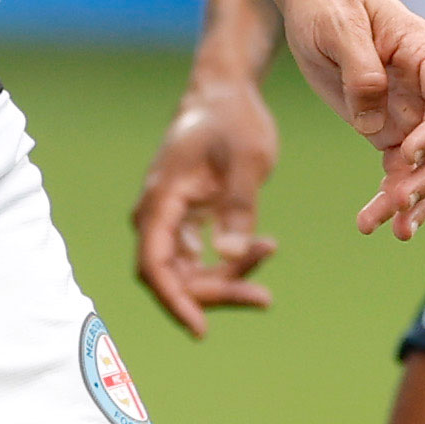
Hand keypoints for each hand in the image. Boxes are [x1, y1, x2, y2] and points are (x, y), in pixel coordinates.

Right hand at [130, 62, 285, 336]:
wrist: (225, 94)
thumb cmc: (233, 121)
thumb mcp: (247, 160)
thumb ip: (239, 207)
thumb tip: (230, 254)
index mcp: (161, 199)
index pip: (154, 265)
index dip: (174, 301)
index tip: (200, 328)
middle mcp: (157, 214)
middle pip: (173, 276)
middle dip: (215, 292)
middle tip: (263, 298)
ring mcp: (170, 219)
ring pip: (189, 270)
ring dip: (227, 276)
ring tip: (270, 254)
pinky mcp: (186, 220)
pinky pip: (202, 255)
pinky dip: (230, 259)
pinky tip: (265, 248)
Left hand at [274, 0, 424, 242]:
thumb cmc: (328, 1)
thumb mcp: (337, 25)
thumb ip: (360, 72)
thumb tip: (372, 126)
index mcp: (423, 53)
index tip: (407, 153)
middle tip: (396, 203)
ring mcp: (410, 111)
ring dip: (414, 199)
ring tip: (390, 231)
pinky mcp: (387, 129)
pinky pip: (403, 170)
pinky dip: (397, 198)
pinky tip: (384, 224)